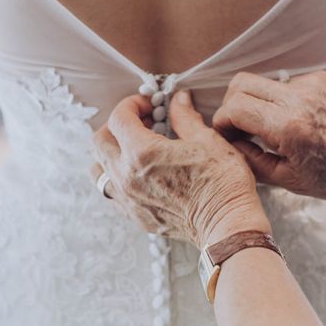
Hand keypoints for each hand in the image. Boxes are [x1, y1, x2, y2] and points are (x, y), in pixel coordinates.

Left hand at [92, 91, 270, 247]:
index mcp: (143, 152)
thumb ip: (185, 117)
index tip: (149, 105)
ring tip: (135, 148)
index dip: (132, 104)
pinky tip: (140, 173)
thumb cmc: (221, 183)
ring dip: (111, 152)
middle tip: (142, 122)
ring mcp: (128, 199)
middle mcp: (126, 176)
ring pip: (99, 169)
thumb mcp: (208, 140)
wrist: (227, 226)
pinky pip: (111, 192)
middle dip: (117, 125)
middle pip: (100, 141)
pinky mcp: (134, 216)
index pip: (119, 118)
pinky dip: (117, 177)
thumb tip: (179, 99)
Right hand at [212, 71, 325, 202]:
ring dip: (253, 102)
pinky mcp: (318, 78)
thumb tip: (231, 146)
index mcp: (289, 127)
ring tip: (264, 127)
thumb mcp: (292, 181)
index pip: (234, 107)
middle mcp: (297, 99)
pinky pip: (282, 83)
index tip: (227, 137)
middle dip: (230, 106)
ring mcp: (309, 85)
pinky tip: (290, 120)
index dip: (222, 122)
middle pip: (240, 84)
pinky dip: (276, 101)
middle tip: (238, 129)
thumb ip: (253, 162)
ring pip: (260, 81)